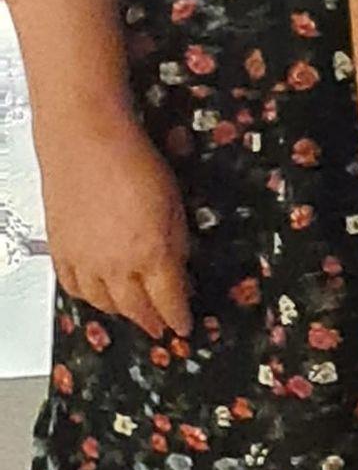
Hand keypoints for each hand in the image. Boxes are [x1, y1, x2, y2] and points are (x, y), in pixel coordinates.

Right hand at [40, 117, 191, 338]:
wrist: (86, 142)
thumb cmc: (135, 163)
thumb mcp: (176, 204)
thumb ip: (178, 243)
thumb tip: (180, 269)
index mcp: (152, 255)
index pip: (169, 301)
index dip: (179, 317)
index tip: (185, 327)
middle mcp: (116, 266)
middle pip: (136, 309)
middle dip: (152, 321)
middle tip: (161, 327)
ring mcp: (84, 261)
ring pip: (103, 303)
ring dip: (121, 313)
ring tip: (133, 314)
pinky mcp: (60, 251)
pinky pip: (73, 288)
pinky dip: (88, 297)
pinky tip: (97, 296)